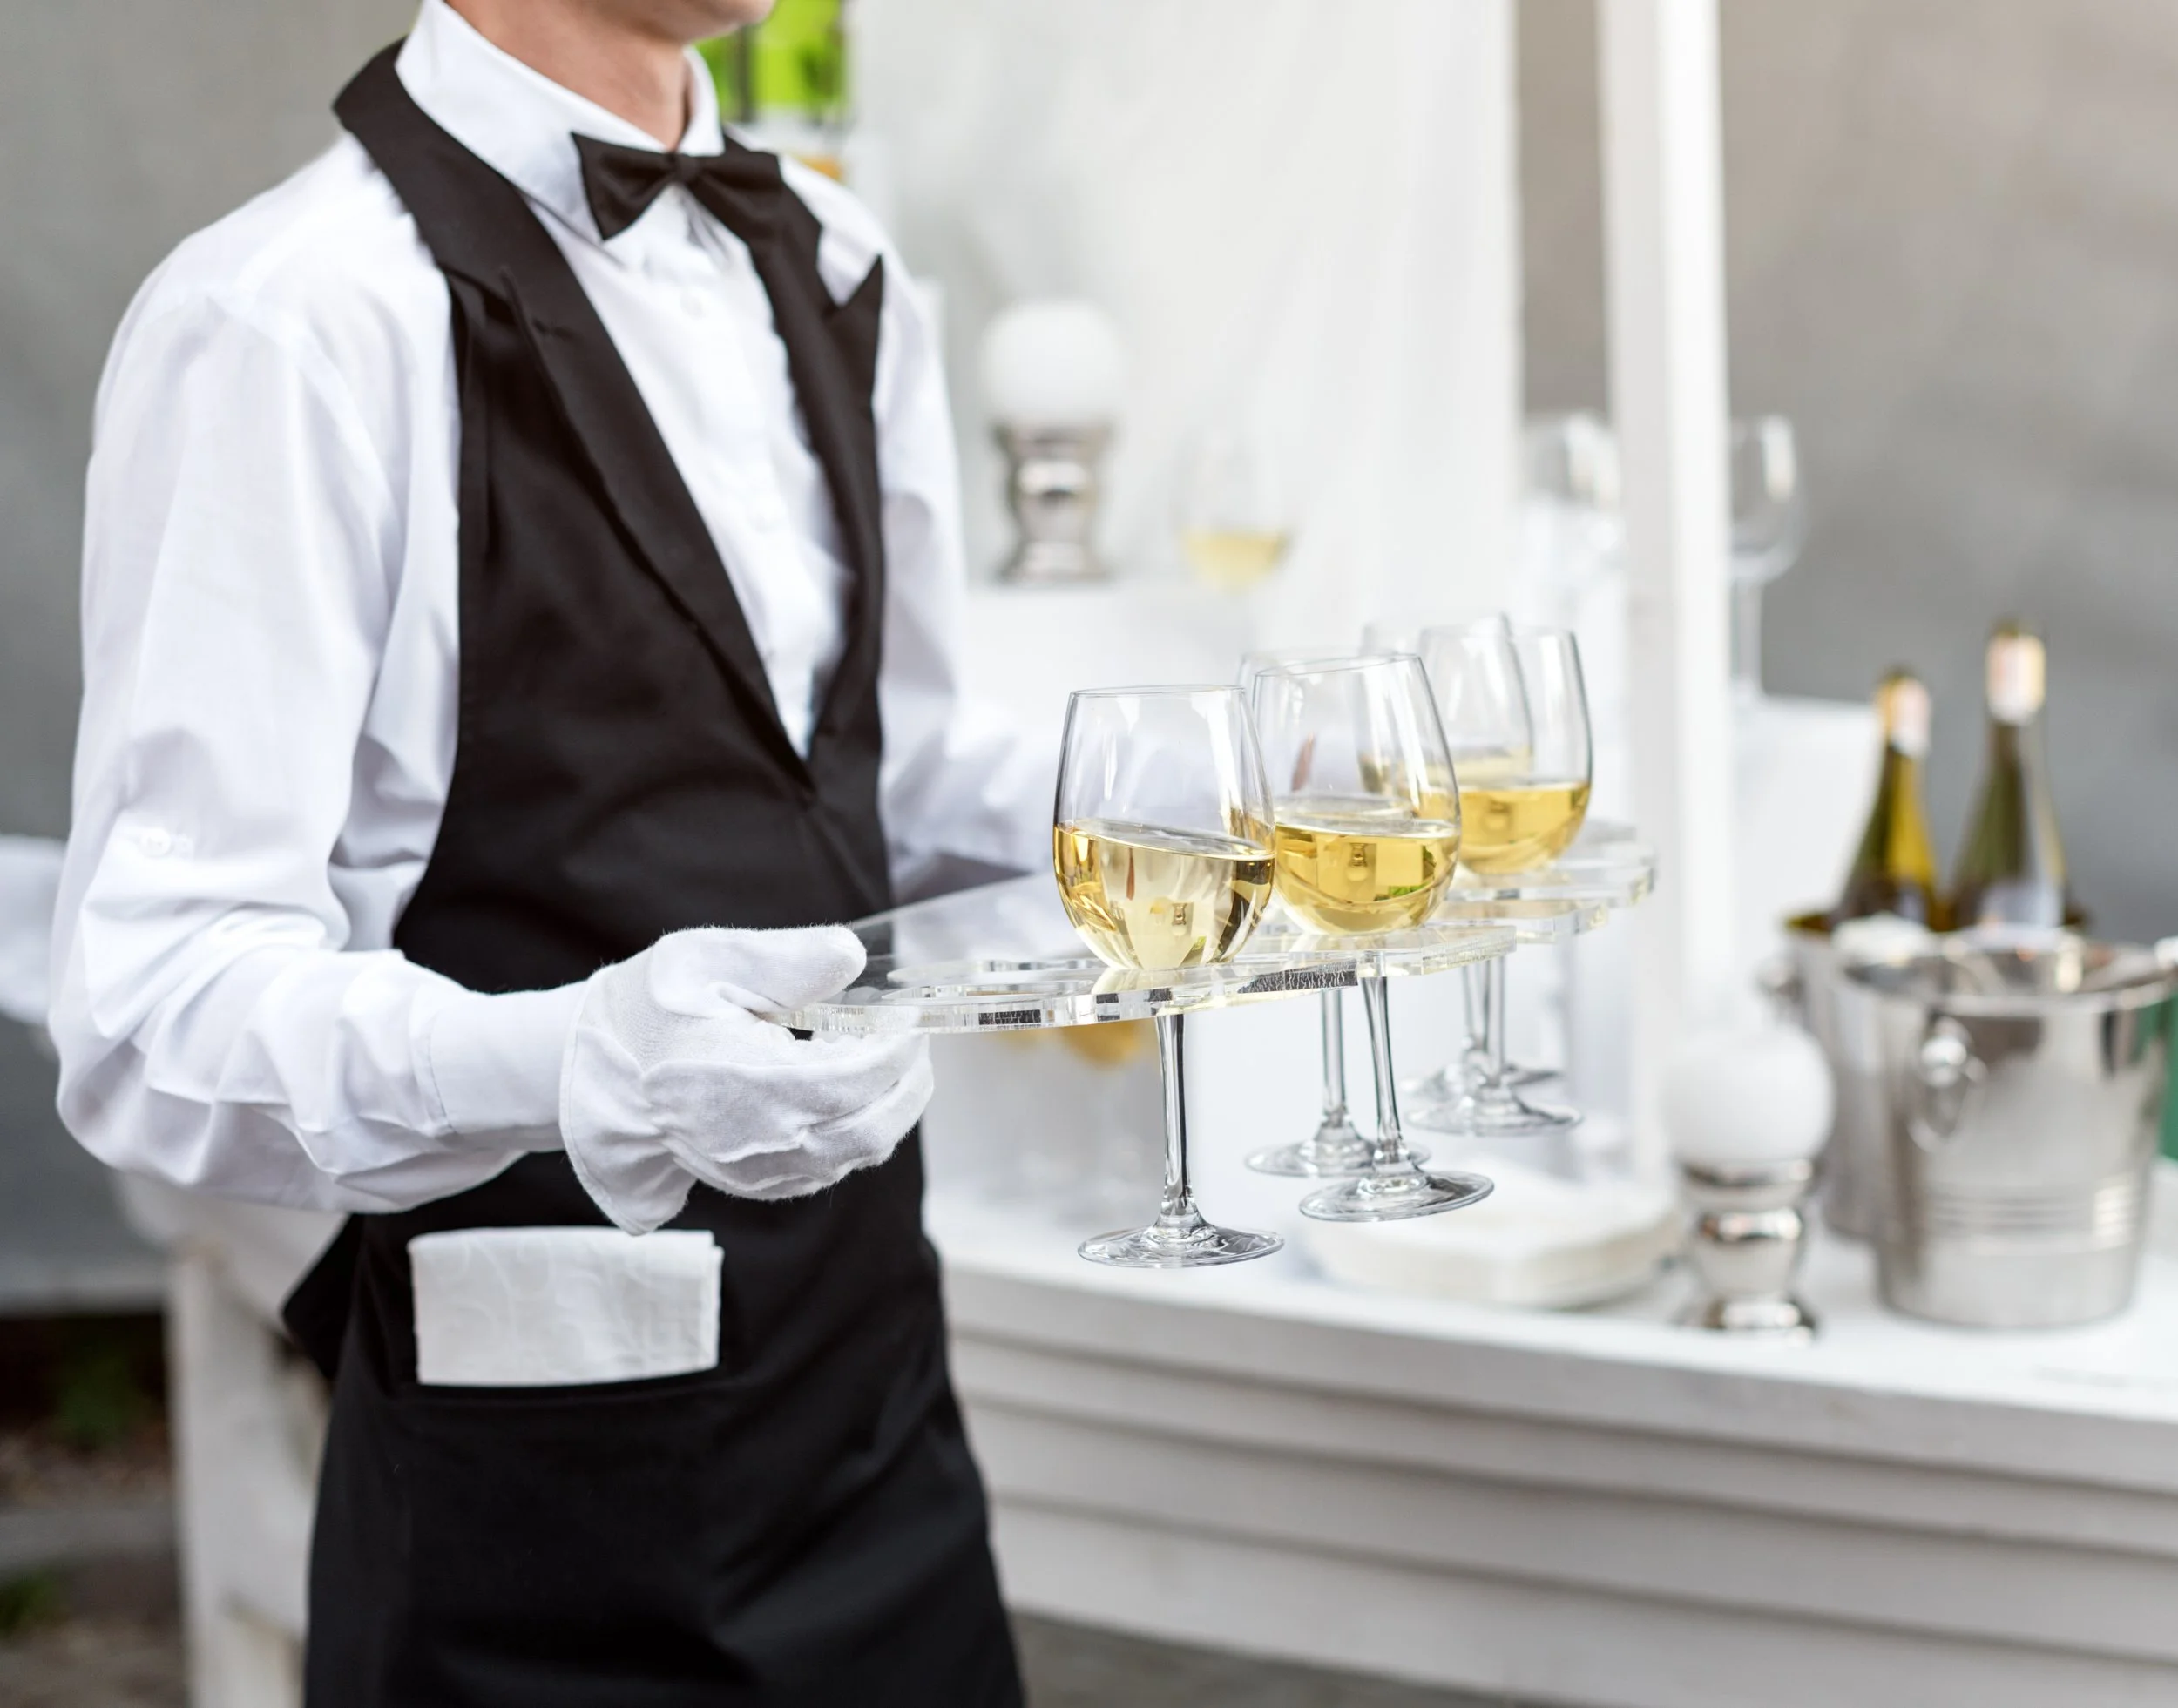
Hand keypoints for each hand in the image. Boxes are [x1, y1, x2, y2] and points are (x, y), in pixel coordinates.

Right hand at [559, 926, 930, 1233]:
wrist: (595, 1078)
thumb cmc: (647, 1012)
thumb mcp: (703, 962)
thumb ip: (782, 958)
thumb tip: (850, 955)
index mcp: (745, 1087)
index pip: (854, 1080)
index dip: (896, 1048)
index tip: (906, 1013)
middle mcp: (759, 1143)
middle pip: (872, 1129)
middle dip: (908, 1080)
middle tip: (906, 1035)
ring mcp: (762, 1173)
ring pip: (860, 1153)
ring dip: (888, 1103)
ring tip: (872, 1051)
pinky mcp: (763, 1184)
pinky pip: (834, 1166)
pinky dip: (859, 1126)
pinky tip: (844, 1082)